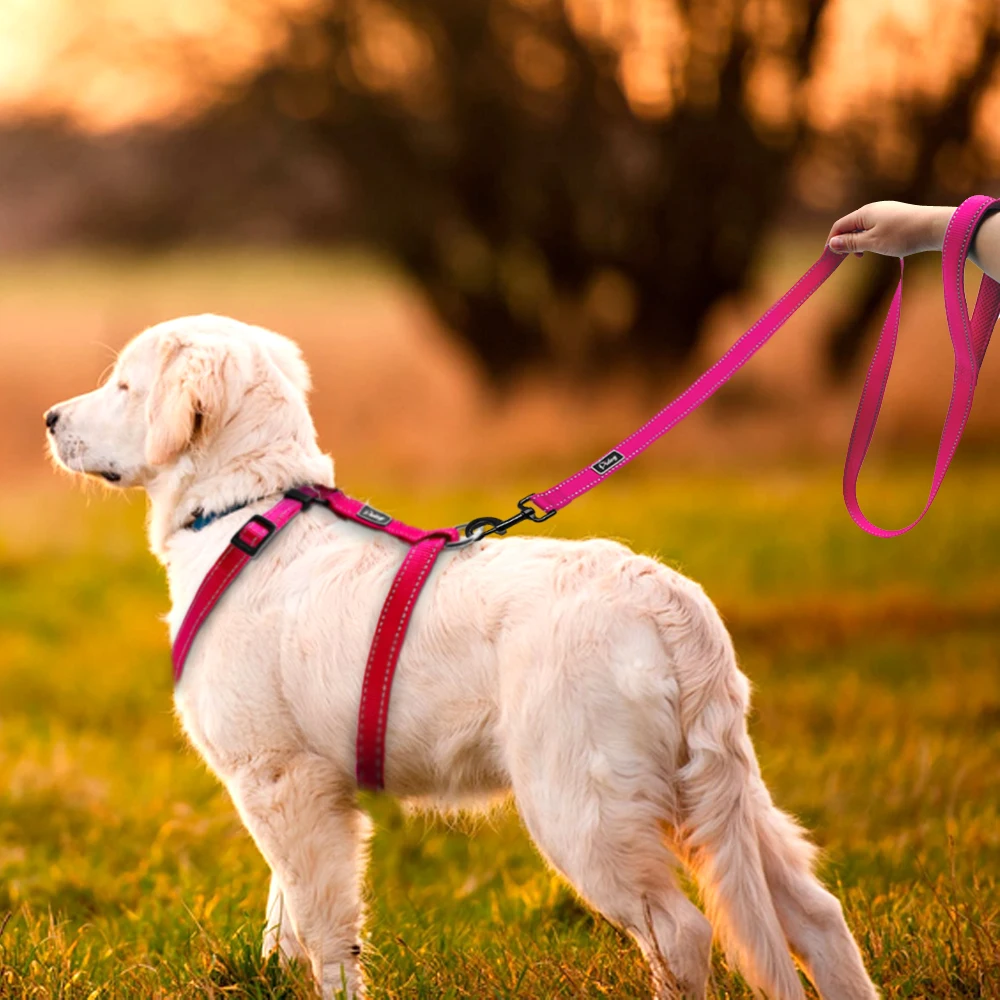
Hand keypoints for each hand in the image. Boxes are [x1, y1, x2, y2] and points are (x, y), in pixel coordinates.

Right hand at [827, 201, 951, 257]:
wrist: (935, 227)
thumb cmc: (903, 235)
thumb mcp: (872, 242)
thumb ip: (851, 243)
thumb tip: (832, 243)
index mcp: (864, 213)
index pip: (839, 225)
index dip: (833, 241)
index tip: (832, 257)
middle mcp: (873, 209)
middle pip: (851, 226)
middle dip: (847, 242)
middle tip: (852, 258)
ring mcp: (886, 212)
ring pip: (864, 227)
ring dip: (860, 242)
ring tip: (866, 255)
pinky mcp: (896, 217)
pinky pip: (876, 227)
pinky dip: (872, 238)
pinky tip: (881, 247)